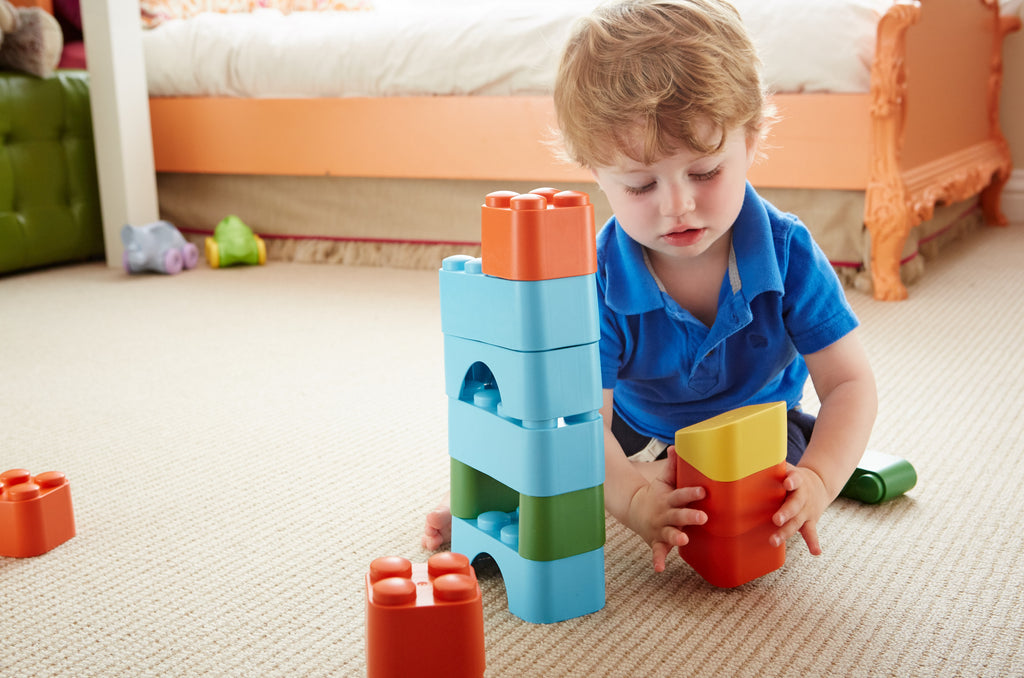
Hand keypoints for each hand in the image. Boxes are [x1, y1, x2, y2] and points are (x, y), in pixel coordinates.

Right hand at [627, 448, 707, 572]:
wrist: (633, 509)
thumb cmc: (656, 494)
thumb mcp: (662, 480)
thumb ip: (672, 466)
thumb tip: (677, 446)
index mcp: (668, 499)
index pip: (681, 495)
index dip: (691, 492)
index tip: (703, 490)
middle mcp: (664, 515)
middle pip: (678, 514)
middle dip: (690, 515)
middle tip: (703, 516)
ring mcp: (660, 529)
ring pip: (668, 533)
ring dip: (676, 537)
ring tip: (683, 539)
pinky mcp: (656, 542)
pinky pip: (657, 552)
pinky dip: (658, 560)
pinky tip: (660, 568)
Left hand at [771, 464, 828, 554]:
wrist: (819, 484)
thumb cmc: (792, 477)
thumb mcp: (785, 469)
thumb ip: (771, 468)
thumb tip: (744, 463)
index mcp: (797, 481)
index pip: (795, 480)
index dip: (792, 481)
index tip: (787, 483)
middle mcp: (803, 497)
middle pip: (794, 505)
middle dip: (785, 513)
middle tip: (775, 520)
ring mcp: (807, 511)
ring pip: (797, 522)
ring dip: (786, 532)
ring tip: (774, 541)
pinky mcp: (810, 521)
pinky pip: (811, 533)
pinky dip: (813, 543)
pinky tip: (815, 552)